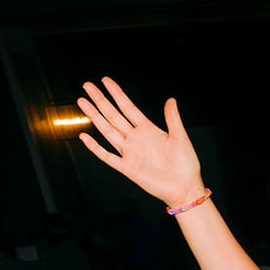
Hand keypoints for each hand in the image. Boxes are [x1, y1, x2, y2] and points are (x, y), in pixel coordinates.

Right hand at [75, 78, 206, 208]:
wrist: (185, 188)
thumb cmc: (186, 165)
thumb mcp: (180, 137)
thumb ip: (172, 118)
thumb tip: (171, 100)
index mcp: (148, 130)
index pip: (128, 108)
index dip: (116, 94)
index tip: (105, 81)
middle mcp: (136, 139)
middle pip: (113, 116)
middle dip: (100, 100)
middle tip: (87, 86)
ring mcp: (130, 153)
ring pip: (107, 131)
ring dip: (95, 116)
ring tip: (83, 102)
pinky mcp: (127, 168)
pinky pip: (107, 156)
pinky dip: (95, 147)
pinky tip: (85, 137)